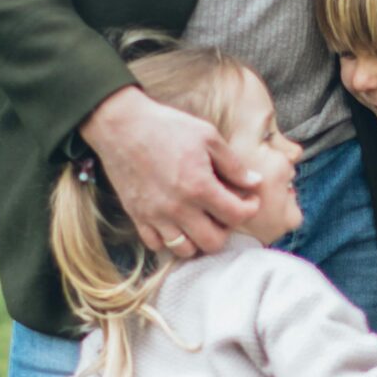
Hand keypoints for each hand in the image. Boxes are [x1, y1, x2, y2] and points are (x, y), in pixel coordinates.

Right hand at [81, 87, 260, 256]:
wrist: (121, 126)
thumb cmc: (167, 126)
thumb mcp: (207, 136)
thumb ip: (233, 164)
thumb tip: (254, 182)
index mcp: (199, 186)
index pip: (237, 215)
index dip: (250, 209)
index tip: (249, 199)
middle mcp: (178, 208)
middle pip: (213, 243)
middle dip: (225, 230)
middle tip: (224, 213)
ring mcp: (156, 216)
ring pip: (185, 250)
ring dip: (197, 239)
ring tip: (200, 221)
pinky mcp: (137, 216)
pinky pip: (157, 245)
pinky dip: (169, 239)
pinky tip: (175, 222)